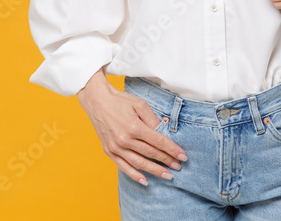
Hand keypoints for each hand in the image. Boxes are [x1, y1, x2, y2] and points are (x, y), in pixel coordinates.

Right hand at [77, 69, 187, 185]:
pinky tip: (145, 181)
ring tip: (167, 175)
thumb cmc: (120, 101)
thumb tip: (165, 132)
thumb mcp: (140, 105)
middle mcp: (125, 140)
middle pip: (151, 153)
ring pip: (139, 163)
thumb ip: (153, 120)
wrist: (97, 102)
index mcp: (134, 127)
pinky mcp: (109, 151)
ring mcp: (116, 147)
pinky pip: (123, 167)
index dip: (172, 150)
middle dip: (167, 161)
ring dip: (154, 171)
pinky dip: (134, 175)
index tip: (183, 157)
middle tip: (178, 166)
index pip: (158, 142)